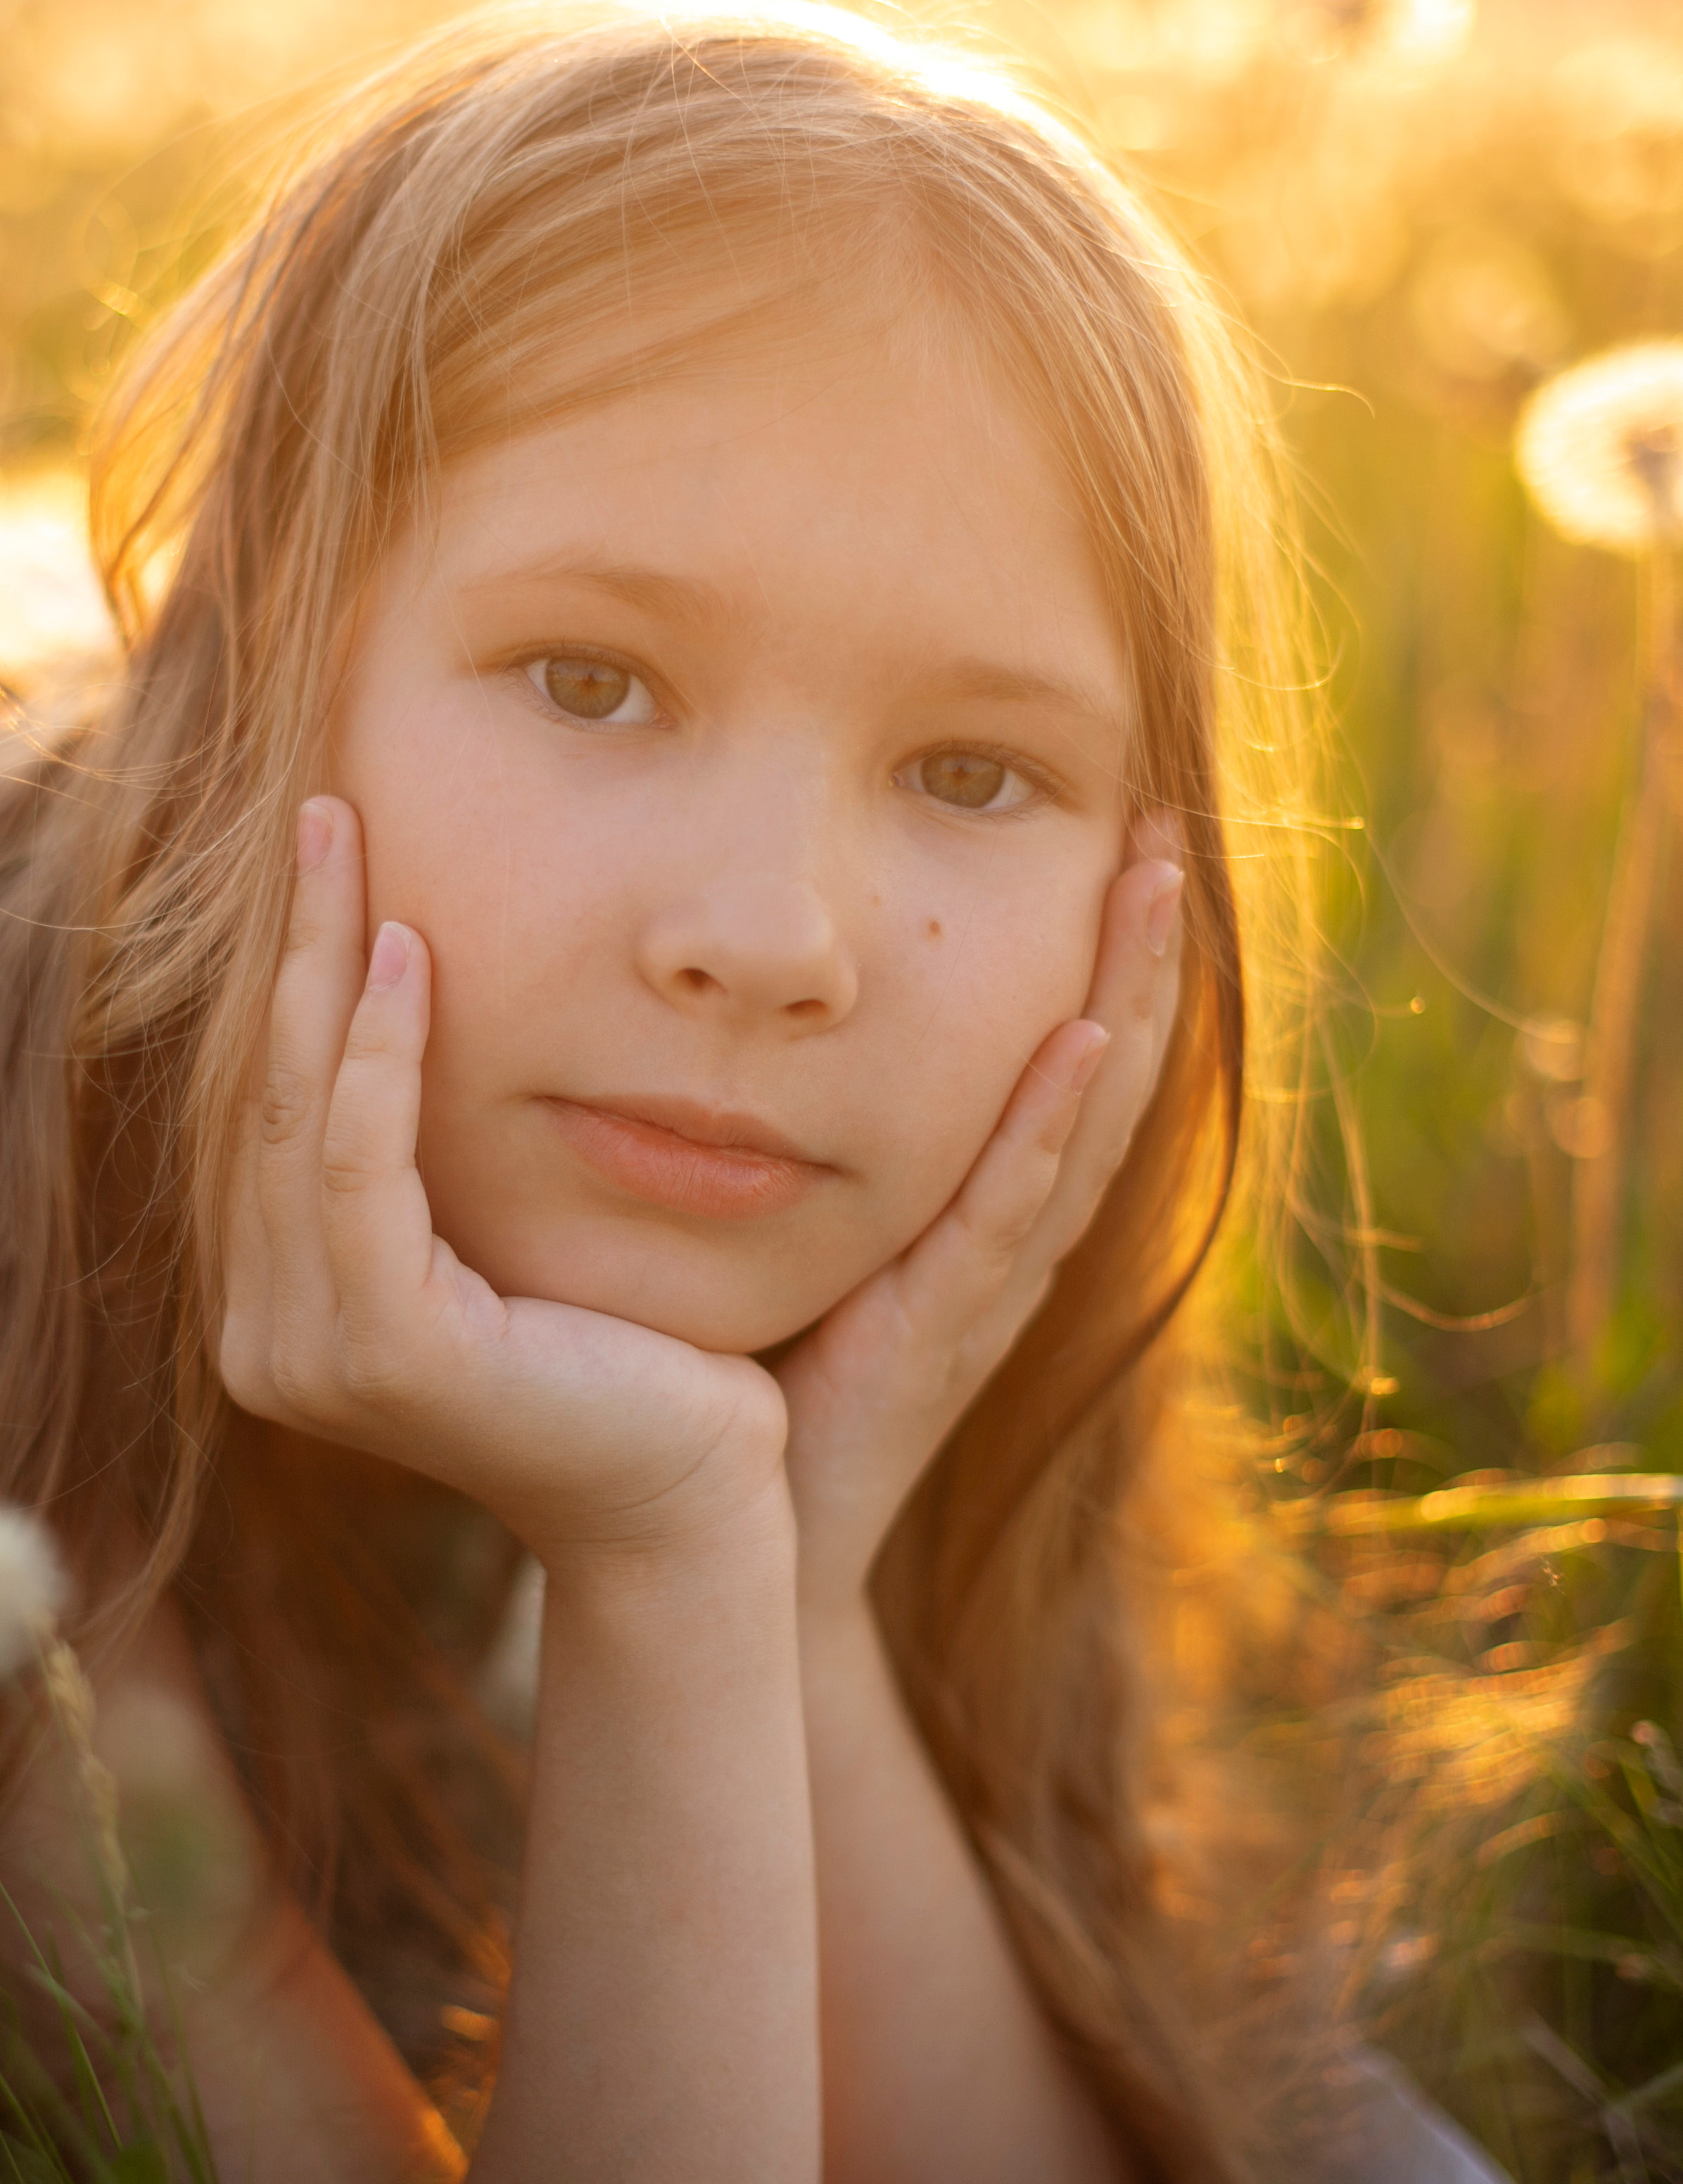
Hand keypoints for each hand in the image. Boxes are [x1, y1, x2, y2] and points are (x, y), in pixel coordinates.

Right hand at [220, 798, 786, 1571]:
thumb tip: (416, 993)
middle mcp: (271, 1331)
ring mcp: (308, 1352)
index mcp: (295, 1301)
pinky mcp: (380, 1351)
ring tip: (343, 836)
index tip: (329, 851)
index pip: (275, 1109)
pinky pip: (362, 1165)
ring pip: (297, 1110)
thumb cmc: (633, 1353)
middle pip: (265, 1094)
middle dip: (286, 941)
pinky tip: (405, 951)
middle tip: (321, 806)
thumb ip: (434, 1160)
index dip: (290, 975)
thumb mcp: (511, 1232)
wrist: (699, 1491)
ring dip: (318, 963)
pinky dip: (375, 1053)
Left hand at [774, 821, 1184, 1617]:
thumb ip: (820, 1135)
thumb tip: (775, 1011)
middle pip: (1107, 1069)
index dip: (1106, 956)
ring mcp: (990, 1281)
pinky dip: (1051, 1123)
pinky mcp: (942, 1325)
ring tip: (1149, 883)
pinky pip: (1008, 1208)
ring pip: (1085, 1120)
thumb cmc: (779, 1377)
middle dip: (1137, 949)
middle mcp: (1014, 1236)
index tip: (1118, 839)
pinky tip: (1077, 1037)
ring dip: (1123, 998)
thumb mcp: (818, 1229)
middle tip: (1158, 824)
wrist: (757, 1534)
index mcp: (991, 1209)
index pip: (1071, 1061)